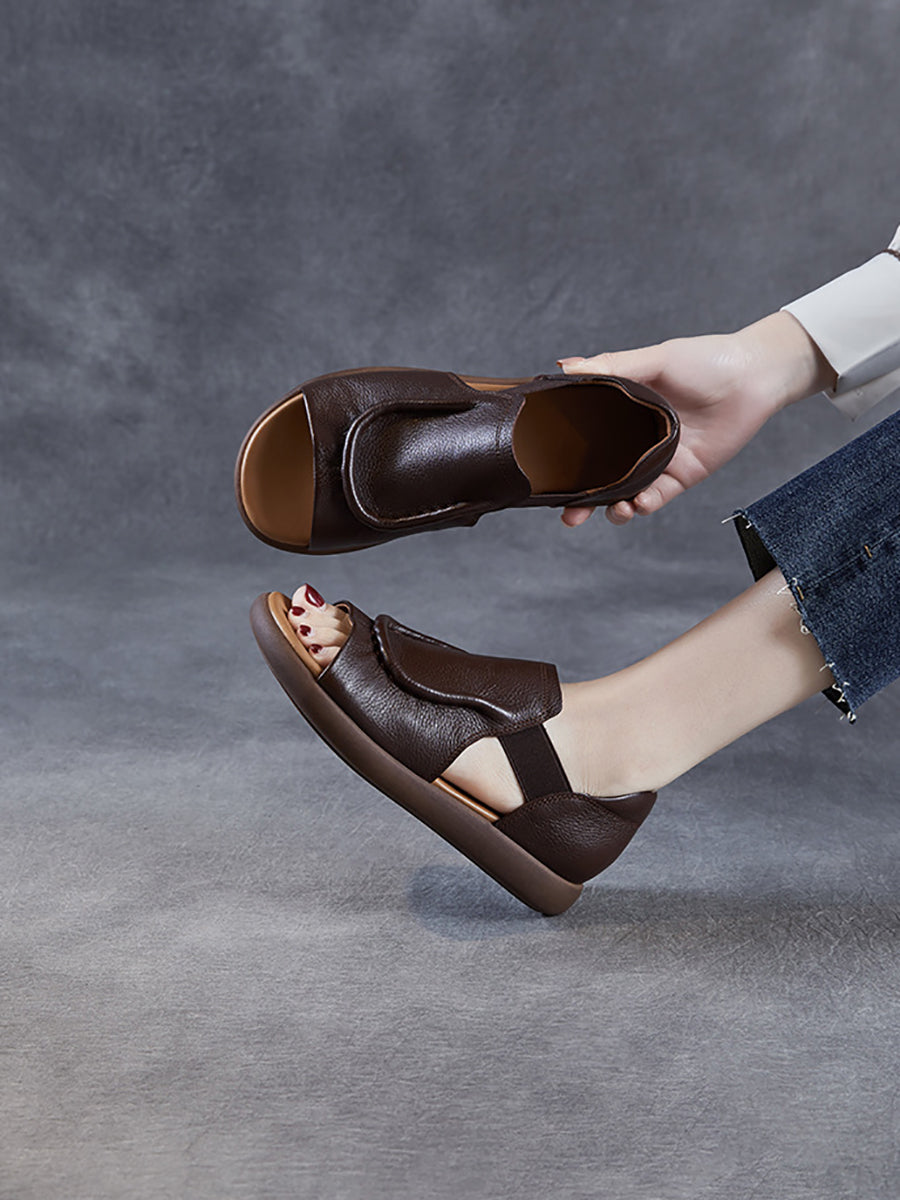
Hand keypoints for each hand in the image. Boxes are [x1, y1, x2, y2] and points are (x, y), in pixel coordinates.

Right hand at [557, 312, 835, 525]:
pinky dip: (645, 504)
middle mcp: (636, 440)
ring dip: (613, 508)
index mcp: (623, 412)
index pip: (585, 440)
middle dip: (583, 499)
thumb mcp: (654, 359)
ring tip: (610, 510)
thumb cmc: (706, 360)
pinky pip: (657, 496)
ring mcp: (658, 459)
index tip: (546, 474)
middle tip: (567, 513)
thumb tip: (565, 367)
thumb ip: (611, 367)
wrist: (753, 376)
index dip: (565, 459)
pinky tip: (639, 503)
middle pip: (601, 475)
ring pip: (626, 493)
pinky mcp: (682, 474)